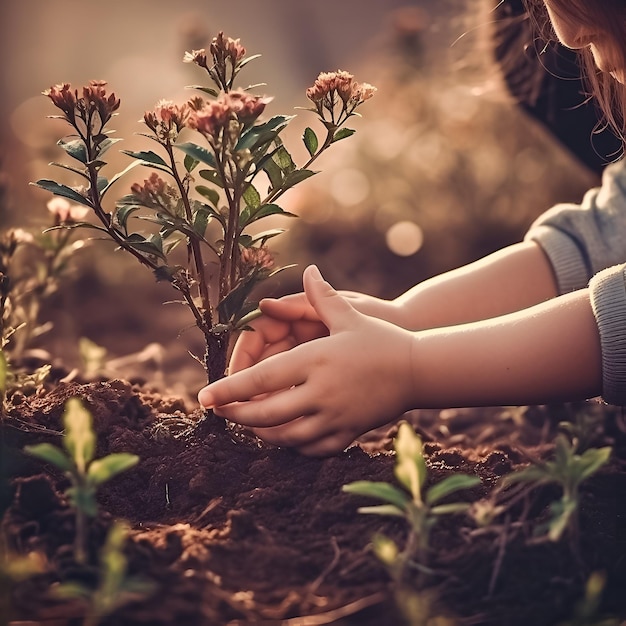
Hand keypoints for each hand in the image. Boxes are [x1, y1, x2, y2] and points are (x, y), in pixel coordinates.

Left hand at [198, 265, 416, 455]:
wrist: (419, 371)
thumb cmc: (381, 339)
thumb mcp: (350, 316)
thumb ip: (321, 298)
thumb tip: (308, 270)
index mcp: (315, 360)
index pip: (261, 378)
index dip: (229, 389)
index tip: (204, 397)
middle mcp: (321, 392)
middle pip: (266, 414)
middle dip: (236, 416)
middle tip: (219, 413)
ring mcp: (335, 417)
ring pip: (285, 436)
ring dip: (260, 433)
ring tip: (246, 424)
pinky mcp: (348, 434)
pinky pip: (311, 448)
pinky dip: (291, 445)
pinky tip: (282, 436)